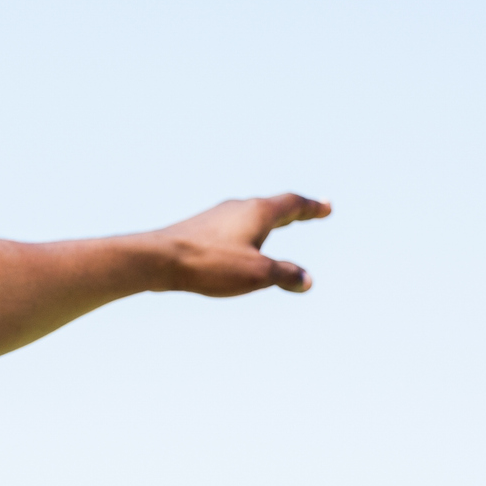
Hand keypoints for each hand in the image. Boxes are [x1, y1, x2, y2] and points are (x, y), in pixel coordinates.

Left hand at [155, 193, 331, 296]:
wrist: (158, 260)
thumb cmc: (210, 264)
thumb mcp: (256, 274)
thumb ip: (285, 274)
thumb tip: (307, 280)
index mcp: (258, 212)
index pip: (292, 205)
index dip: (312, 208)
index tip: (327, 207)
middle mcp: (238, 207)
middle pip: (272, 206)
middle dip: (293, 211)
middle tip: (308, 211)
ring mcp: (216, 216)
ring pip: (250, 215)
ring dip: (268, 219)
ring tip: (277, 223)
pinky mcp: (198, 229)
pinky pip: (232, 227)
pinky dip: (247, 231)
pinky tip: (239, 242)